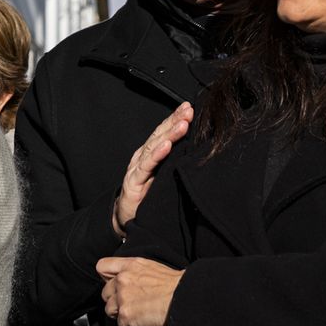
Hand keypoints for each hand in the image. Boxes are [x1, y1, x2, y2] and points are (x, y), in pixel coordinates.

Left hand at [95, 256, 183, 325]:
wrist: (185, 298)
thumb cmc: (177, 285)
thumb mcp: (153, 267)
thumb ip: (136, 272)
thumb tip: (131, 281)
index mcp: (130, 265)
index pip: (102, 267)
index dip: (106, 278)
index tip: (115, 285)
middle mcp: (122, 279)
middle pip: (105, 293)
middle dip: (115, 300)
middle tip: (132, 305)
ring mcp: (122, 298)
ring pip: (109, 310)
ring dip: (121, 315)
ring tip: (137, 316)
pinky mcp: (126, 315)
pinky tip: (143, 324)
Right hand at [112, 103, 191, 239]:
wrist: (125, 218)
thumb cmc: (147, 196)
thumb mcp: (164, 177)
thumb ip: (175, 164)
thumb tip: (200, 153)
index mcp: (151, 154)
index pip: (164, 132)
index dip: (176, 119)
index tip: (189, 107)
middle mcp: (143, 156)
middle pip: (160, 135)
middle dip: (175, 121)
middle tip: (188, 110)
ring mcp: (137, 168)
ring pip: (153, 147)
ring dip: (169, 134)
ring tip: (182, 124)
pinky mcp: (133, 182)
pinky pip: (145, 167)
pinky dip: (156, 155)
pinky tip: (166, 146)